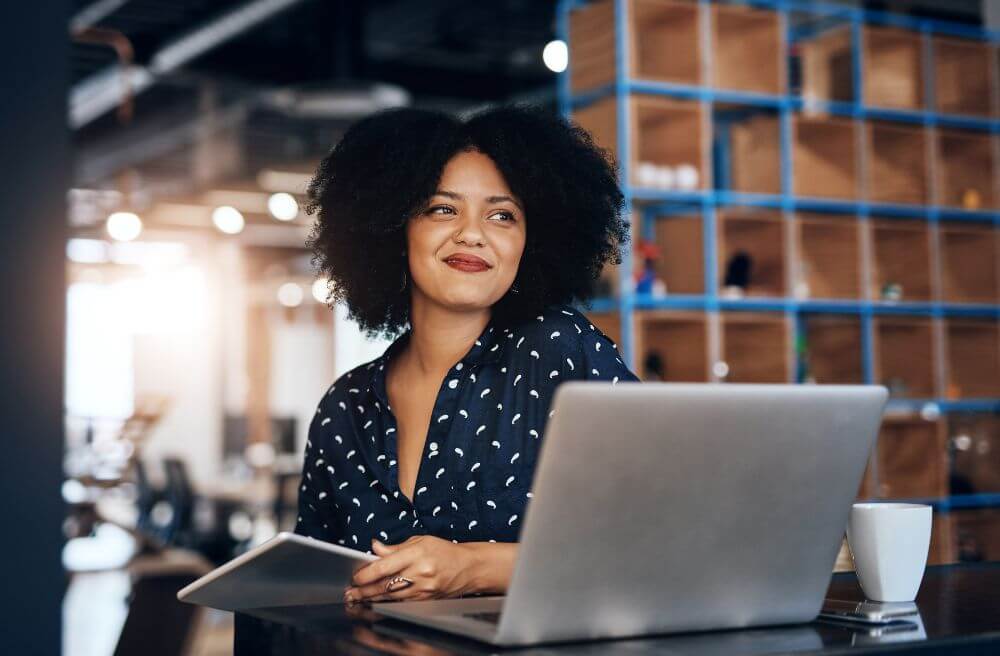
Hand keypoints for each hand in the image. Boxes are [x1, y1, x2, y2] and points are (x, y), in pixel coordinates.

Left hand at [344, 535, 480, 602]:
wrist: (468, 568)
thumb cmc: (445, 551)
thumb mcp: (421, 541)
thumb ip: (396, 547)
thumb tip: (375, 547)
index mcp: (418, 554)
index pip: (386, 565)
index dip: (367, 573)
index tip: (356, 576)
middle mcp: (420, 572)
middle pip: (386, 584)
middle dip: (365, 589)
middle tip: (350, 591)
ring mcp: (423, 589)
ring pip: (392, 596)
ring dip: (372, 598)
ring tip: (357, 598)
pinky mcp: (426, 599)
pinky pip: (402, 601)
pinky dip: (387, 601)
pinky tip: (377, 601)